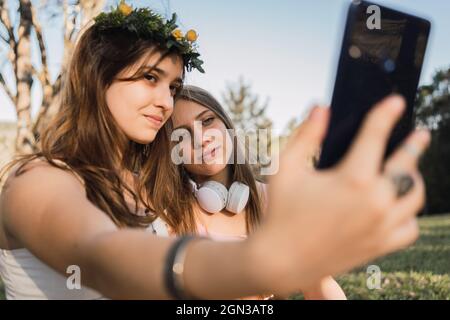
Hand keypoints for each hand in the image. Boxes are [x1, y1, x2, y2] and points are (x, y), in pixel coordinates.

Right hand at [248, 95, 430, 296]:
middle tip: (420, 134)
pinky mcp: (380, 245)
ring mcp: (381, 226)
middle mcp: (375, 202)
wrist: (282, 260)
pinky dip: (409, 213)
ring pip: (414, 196)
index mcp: (351, 179)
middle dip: (414, 145)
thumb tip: (321, 107)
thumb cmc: (281, 211)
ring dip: (414, 178)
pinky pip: (410, 226)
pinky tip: (398, 205)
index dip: (386, 114)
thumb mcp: (286, 168)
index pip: (375, 136)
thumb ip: (307, 135)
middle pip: (406, 165)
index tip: (396, 102)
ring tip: (409, 169)